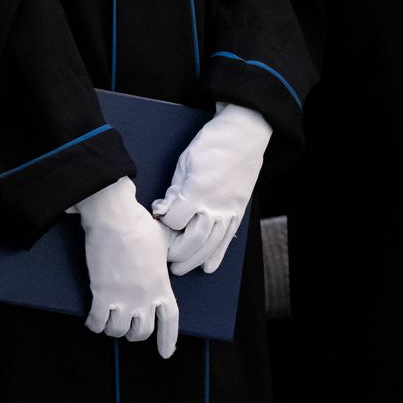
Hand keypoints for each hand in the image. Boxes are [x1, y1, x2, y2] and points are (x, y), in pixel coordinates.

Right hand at [70, 177, 178, 358]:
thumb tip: (169, 256)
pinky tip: (91, 320)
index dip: (168, 340)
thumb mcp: (164, 243)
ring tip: (108, 320)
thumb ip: (167, 257)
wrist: (116, 219)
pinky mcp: (102, 295)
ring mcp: (124, 299)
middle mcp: (145, 298)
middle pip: (141, 332)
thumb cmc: (140, 226)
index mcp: (162, 286)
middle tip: (126, 325)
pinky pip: (98, 322)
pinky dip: (94, 324)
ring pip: (118, 330)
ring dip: (112, 329)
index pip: (169, 321)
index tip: (166, 354)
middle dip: (133, 333)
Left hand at [150, 103, 271, 274]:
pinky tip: (208, 267)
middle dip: (176, 252)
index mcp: (197, 190)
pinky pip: (227, 239)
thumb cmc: (212, 143)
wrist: (244, 133)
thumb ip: (175, 190)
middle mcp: (215, 205)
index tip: (157, 221)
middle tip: (164, 257)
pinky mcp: (239, 211)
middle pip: (192, 239)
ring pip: (210, 244)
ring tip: (180, 268)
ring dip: (194, 259)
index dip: (163, 223)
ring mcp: (229, 210)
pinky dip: (217, 255)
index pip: (174, 220)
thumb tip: (162, 210)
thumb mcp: (185, 161)